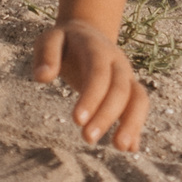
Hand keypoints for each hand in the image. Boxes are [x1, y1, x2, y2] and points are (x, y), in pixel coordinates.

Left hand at [31, 20, 150, 150]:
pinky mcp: (130, 89)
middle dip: (106, 115)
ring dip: (132, 123)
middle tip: (87, 138)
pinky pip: (139, 107)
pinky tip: (130, 149)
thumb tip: (41, 78)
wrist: (89, 33)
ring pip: (138, 98)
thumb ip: (46, 55)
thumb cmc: (65, 41)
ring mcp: (127, 75)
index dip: (91, 96)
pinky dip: (137, 127)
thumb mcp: (50, 39)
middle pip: (120, 89)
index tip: (76, 120)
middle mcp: (117, 62)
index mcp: (97, 49)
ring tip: (120, 148)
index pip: (98, 73)